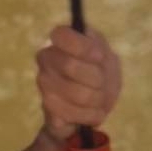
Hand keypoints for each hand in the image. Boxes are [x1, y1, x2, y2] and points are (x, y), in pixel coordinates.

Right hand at [35, 25, 122, 143]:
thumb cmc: (102, 75)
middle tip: (102, 83)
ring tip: (98, 99)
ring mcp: (44, 83)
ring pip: (76, 93)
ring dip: (97, 99)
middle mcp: (46, 58)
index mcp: (61, 40)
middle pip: (70, 66)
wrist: (95, 106)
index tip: (99, 57)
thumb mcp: (107, 57)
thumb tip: (95, 52)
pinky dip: (90, 115)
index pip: (61, 36)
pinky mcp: (47, 107)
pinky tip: (91, 112)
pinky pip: (73, 113)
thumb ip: (100, 50)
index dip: (84, 48)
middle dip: (96, 79)